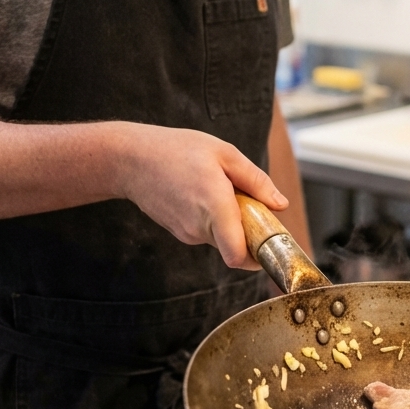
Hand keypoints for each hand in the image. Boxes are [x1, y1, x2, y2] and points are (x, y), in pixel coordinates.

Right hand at [113, 123, 288, 268]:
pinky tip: (202, 194)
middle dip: (248, 232)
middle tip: (250, 204)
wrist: (129, 159)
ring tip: (220, 190)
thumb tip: (280, 204)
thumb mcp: (224, 153)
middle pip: (235, 246)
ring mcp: (186, 233)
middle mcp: (200, 227)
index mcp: (215, 206)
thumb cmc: (176, 150)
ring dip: (229, 222)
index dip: (257, 258)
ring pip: (221, 238)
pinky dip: (213, 220)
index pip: (238, 256)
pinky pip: (205, 232)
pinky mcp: (178, 231)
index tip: (269, 244)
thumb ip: (256, 180)